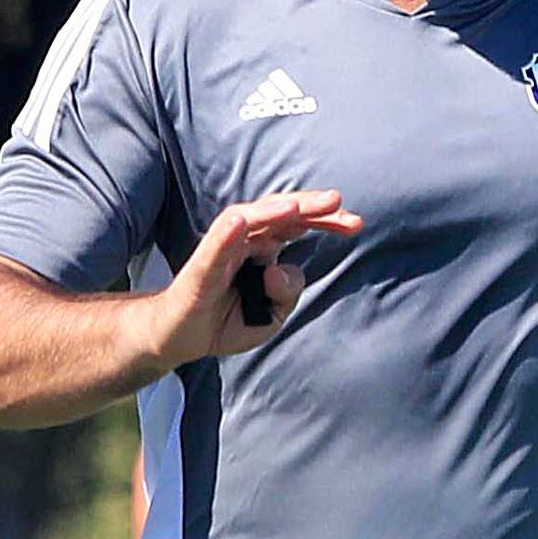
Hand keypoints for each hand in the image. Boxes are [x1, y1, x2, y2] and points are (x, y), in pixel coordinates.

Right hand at [139, 191, 354, 370]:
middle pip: (280, 215)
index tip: (355, 223)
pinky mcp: (201, 268)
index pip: (299, 225)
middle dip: (309, 207)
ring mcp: (222, 250)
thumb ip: (287, 294)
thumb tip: (284, 270)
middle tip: (337, 201)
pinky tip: (240, 222)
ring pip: (249, 222)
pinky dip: (227, 233)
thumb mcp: (272, 316)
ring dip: (272, 211)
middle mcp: (246, 241)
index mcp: (266, 249)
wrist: (181, 337)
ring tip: (296, 206)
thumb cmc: (226, 319)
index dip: (327, 221)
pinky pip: (214, 247)